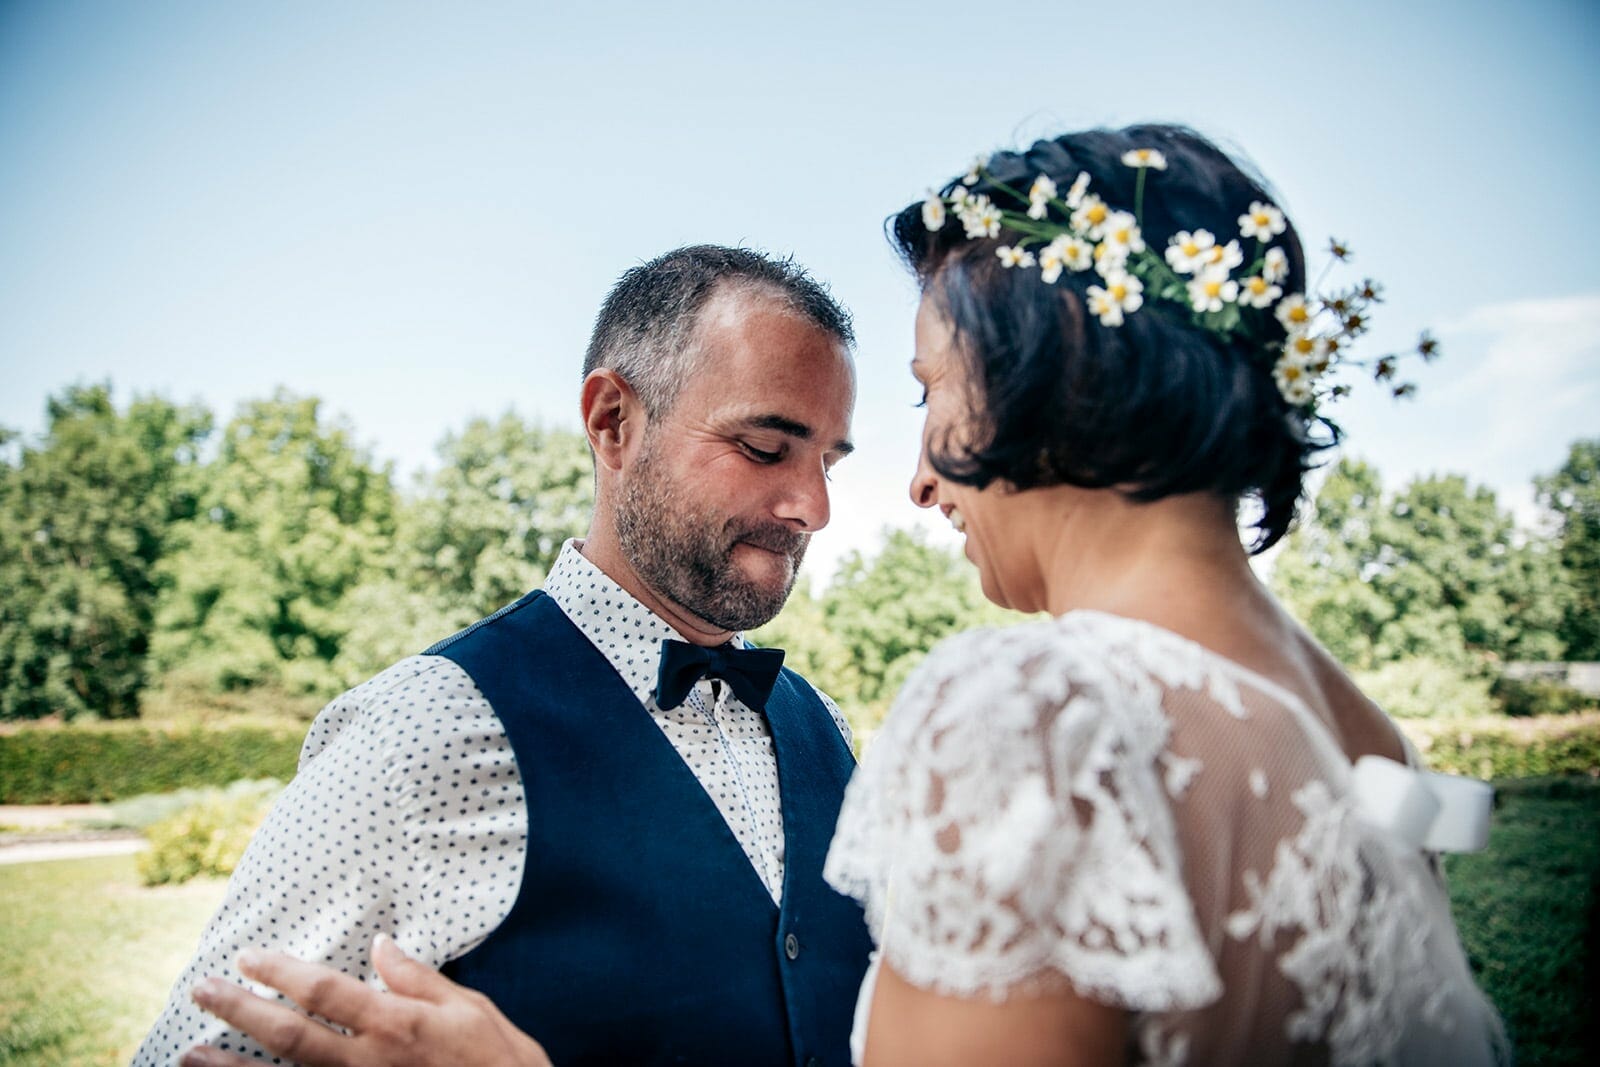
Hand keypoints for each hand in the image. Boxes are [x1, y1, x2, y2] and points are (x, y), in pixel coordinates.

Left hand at [181, 934, 551, 1066]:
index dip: (281, 971)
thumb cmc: (498, 1061)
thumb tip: (380, 946)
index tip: (249, 955)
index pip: (324, 990)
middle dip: (240, 1010)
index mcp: (396, 1024)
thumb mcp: (470, 1009)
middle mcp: (368, 1062)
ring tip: (189, 1053)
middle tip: (201, 991)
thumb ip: (419, 978)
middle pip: (289, 1034)